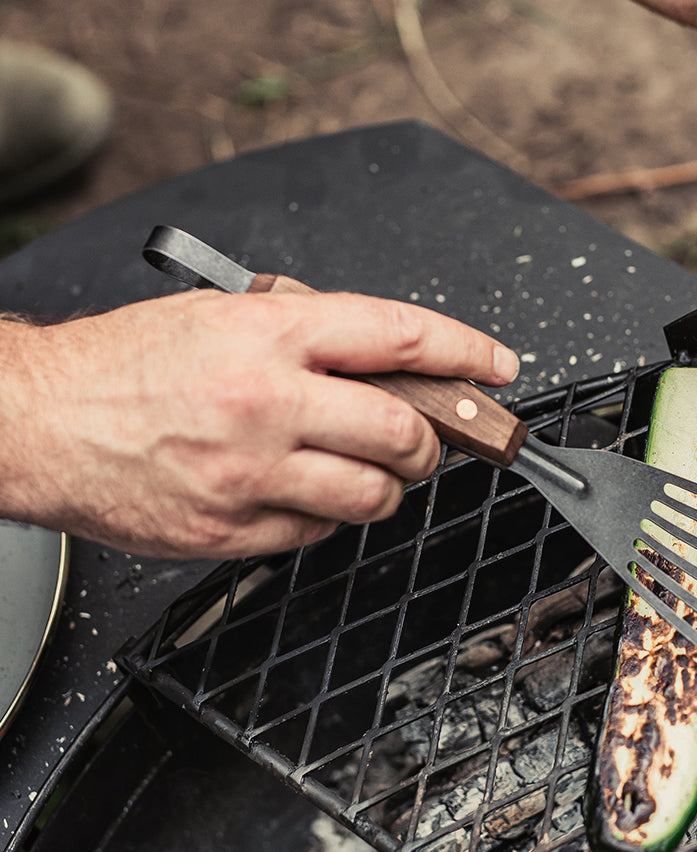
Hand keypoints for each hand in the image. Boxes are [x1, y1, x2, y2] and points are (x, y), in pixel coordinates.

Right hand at [0, 290, 518, 558]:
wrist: (40, 419)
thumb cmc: (126, 363)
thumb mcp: (222, 316)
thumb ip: (307, 335)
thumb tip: (386, 358)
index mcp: (270, 334)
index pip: (399, 334)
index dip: (465, 350)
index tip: (496, 365)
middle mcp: (267, 401)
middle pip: (402, 430)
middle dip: (433, 441)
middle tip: (427, 440)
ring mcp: (250, 472)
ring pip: (371, 496)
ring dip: (388, 486)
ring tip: (368, 470)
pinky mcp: (230, 529)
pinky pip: (317, 535)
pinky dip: (329, 518)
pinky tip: (305, 495)